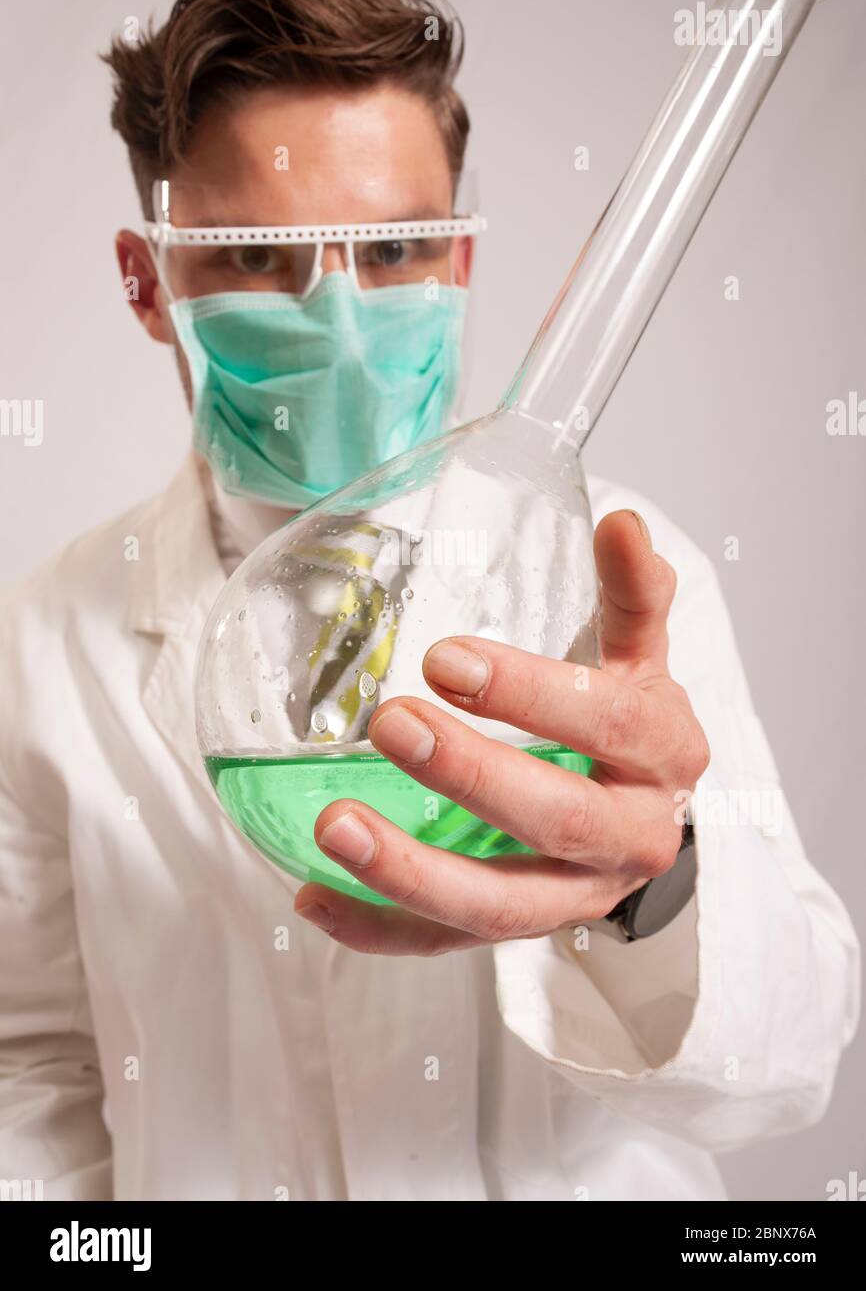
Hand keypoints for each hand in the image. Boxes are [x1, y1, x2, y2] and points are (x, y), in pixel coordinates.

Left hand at [294, 510, 709, 953]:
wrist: (648, 823)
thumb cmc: (630, 732)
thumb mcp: (642, 658)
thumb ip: (631, 594)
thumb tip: (624, 522)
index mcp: (665, 755)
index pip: (611, 722)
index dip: (531, 692)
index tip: (446, 659)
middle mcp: (631, 837)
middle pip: (556, 817)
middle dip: (470, 774)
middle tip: (390, 724)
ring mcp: (574, 897)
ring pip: (499, 904)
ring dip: (410, 870)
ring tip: (333, 824)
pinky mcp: (520, 934)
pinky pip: (448, 944)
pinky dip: (380, 928)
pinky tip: (314, 897)